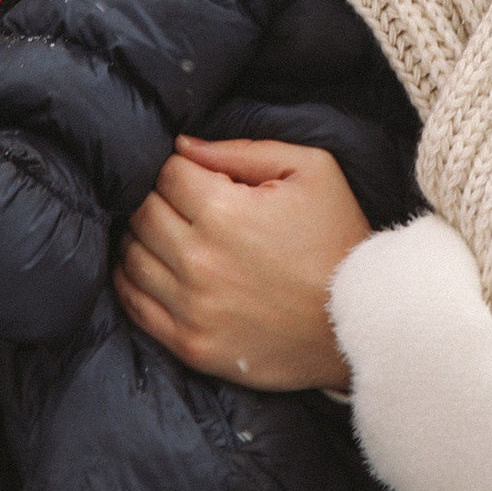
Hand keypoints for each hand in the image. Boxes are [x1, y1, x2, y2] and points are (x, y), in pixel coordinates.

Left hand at [116, 136, 368, 391]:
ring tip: (173, 236)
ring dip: (143, 239)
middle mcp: (199, 260)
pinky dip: (131, 281)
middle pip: (141, 212)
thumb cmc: (339, 238)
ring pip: (130, 256)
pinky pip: (133, 304)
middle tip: (186, 206)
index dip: (181, 169)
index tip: (199, 178)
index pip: (166, 173)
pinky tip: (155, 269)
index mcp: (224, 211)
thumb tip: (182, 145)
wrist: (361, 323)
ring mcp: (192, 307)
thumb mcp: (313, 171)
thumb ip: (243, 151)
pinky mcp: (192, 345)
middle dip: (158, 200)